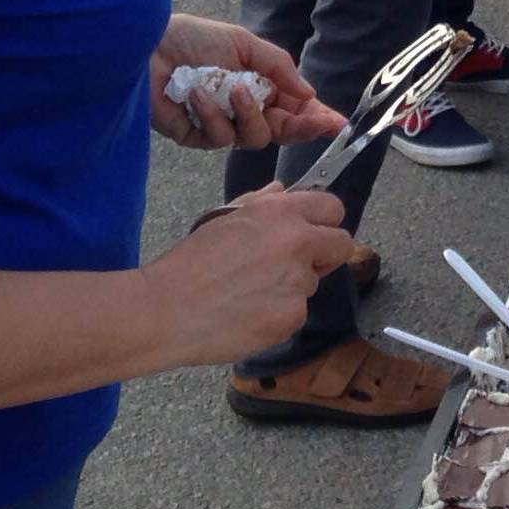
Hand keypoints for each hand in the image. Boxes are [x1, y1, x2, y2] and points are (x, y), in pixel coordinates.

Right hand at [144, 183, 353, 365]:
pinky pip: (297, 313)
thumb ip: (261, 203)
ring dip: (293, 286)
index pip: (333, 208)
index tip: (313, 231)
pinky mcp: (292, 317)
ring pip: (314, 282)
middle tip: (296, 263)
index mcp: (281, 213)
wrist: (167, 310)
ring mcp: (297, 283)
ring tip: (252, 292)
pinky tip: (249, 313)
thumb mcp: (224, 219)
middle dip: (325, 254)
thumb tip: (283, 191)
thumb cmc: (189, 263)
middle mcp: (297, 243)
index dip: (323, 221)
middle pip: (342, 244)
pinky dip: (279, 315)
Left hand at [151, 15, 346, 150]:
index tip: (338, 124)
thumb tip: (309, 92)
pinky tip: (196, 94)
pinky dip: (211, 115)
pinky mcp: (198, 137)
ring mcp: (223, 125)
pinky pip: (218, 137)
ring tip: (232, 88)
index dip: (317, 118)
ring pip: (254, 137)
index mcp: (261, 86)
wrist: (148, 48)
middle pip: (283, 131)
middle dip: (302, 126)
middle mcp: (245, 109)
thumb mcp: (244, 43)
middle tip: (314, 121)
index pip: (295, 108)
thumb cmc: (194, 39)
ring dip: (248, 113)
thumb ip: (278, 67)